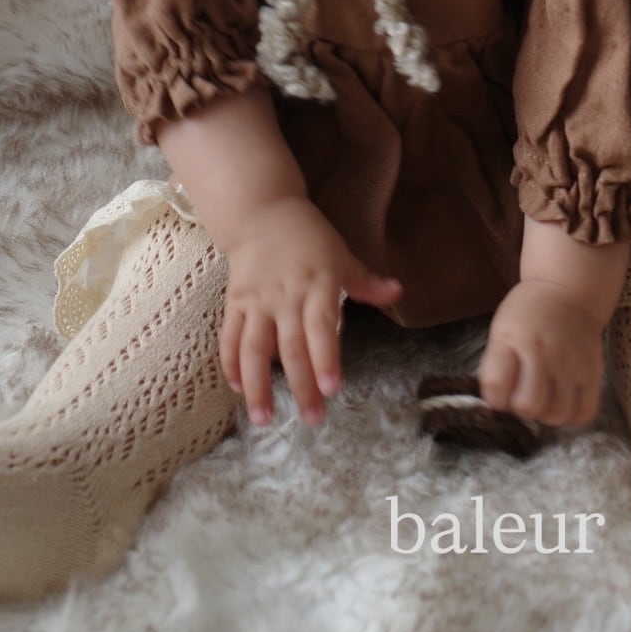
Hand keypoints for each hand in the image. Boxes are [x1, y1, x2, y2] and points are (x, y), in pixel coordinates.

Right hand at [219, 197, 401, 428]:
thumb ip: (366, 281)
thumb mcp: (341, 254)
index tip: (332, 389)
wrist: (262, 212)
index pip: (321, 327)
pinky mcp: (235, 302)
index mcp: (317, 284)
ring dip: (257, 386)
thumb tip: (399, 291)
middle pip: (291, 347)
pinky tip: (238, 388)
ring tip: (262, 419)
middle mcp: (286, 296)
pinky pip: (230, 337)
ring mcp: (257, 300)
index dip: (326, 358)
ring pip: (254, 349)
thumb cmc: (308, 236)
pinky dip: (231, 364)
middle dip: (301, 385)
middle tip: (312, 418)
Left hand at [478, 279, 604, 428]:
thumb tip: (497, 403)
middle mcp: (544, 353)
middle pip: (528, 406)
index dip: (494, 398)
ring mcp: (571, 364)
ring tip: (544, 398)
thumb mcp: (501, 328)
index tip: (499, 391)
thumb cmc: (528, 312)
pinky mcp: (593, 372)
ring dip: (546, 414)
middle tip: (523, 394)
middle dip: (520, 407)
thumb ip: (495, 364)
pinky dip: (572, 416)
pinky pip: (585, 412)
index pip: (496, 387)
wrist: (568, 290)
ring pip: (558, 415)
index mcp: (514, 340)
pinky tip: (564, 402)